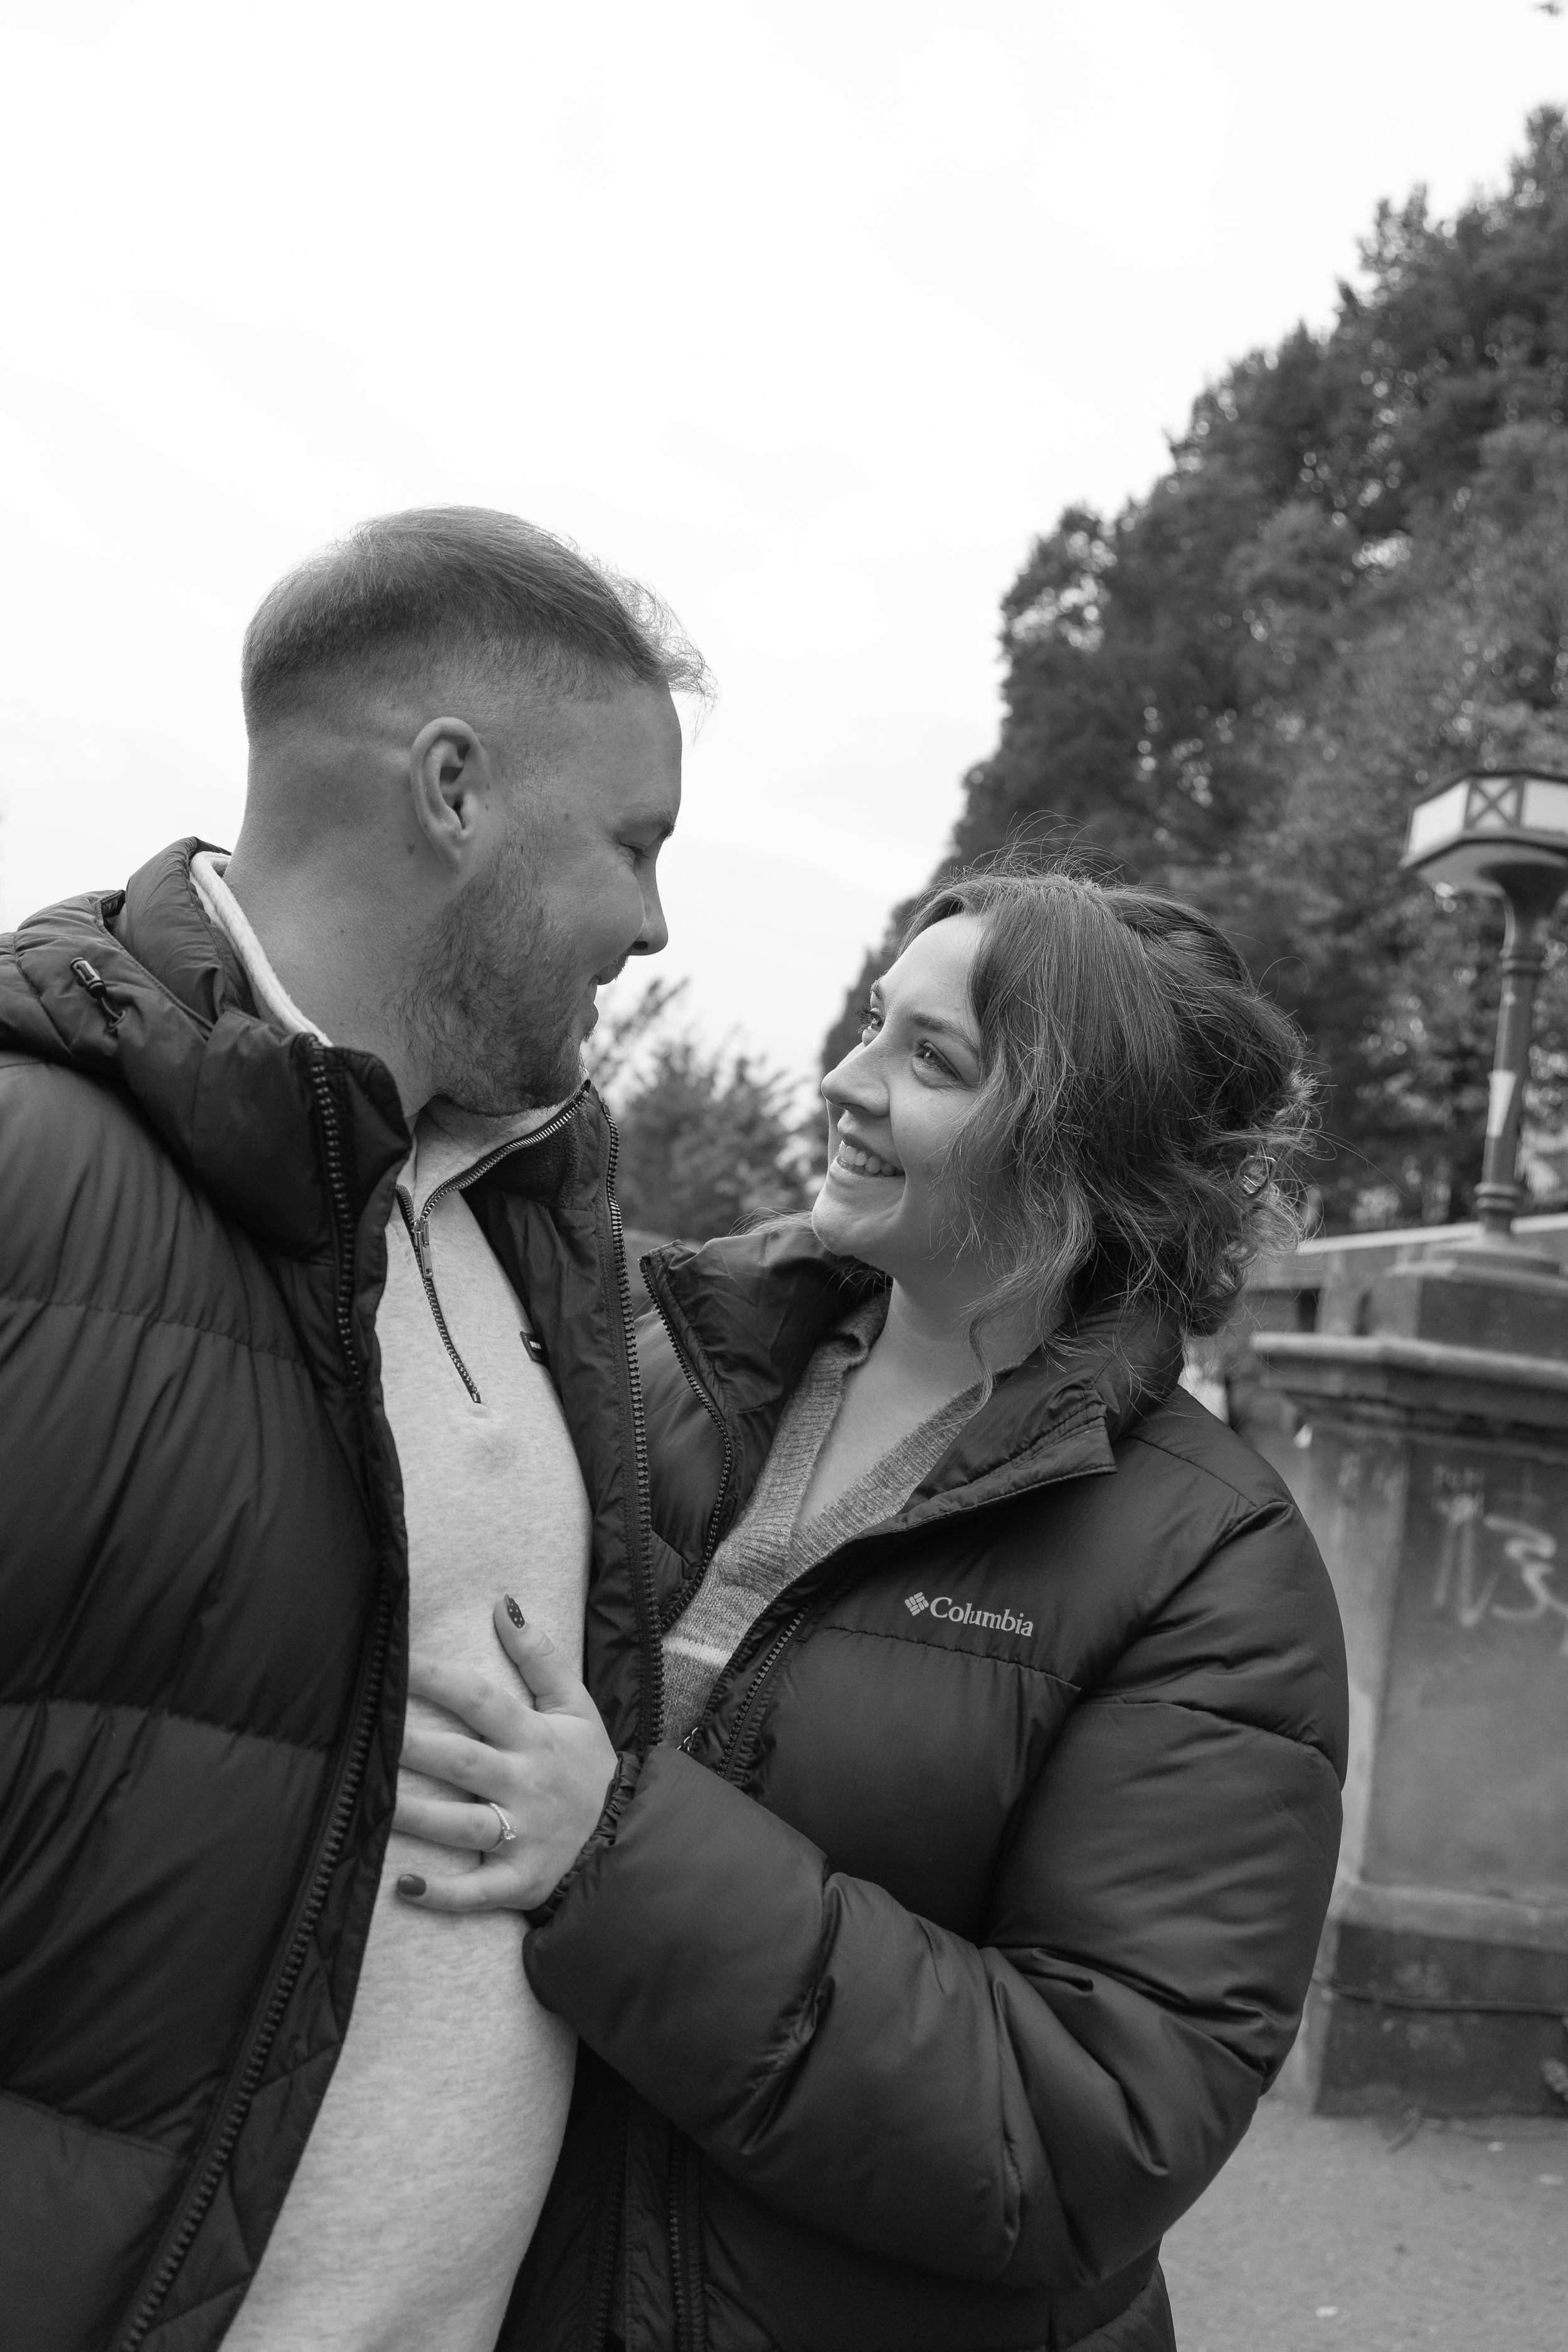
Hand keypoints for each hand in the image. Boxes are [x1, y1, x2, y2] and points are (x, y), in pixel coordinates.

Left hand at [393, 1597, 617, 1912]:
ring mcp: (522, 1836)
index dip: (438, 1679)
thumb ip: (540, 1656)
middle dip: (416, 1746)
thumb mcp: (576, 1706)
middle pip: (462, 1761)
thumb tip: (503, 1604)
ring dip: (418, 1816)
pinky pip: (477, 1892)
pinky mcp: (518, 1881)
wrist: (625, 1834)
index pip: (480, 1700)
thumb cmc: (586, 1765)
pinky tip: (403, 1885)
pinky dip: (443, 1894)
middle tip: (368, 1732)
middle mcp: (525, 1784)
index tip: (396, 1660)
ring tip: (372, 1801)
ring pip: (462, 1825)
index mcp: (534, 1738)